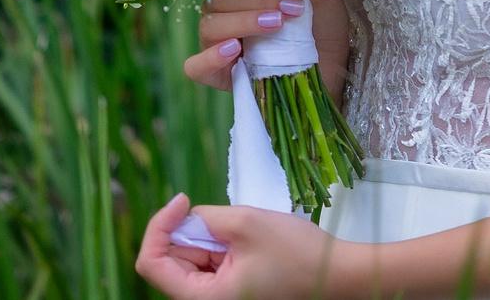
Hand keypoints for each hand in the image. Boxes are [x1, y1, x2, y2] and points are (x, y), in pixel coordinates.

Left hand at [135, 194, 345, 299]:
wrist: (337, 276)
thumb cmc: (296, 254)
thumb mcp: (246, 223)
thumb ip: (206, 218)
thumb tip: (188, 218)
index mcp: (203, 298)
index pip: (151, 264)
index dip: (159, 226)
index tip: (184, 200)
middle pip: (170, 260)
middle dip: (188, 230)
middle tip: (221, 216)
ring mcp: (219, 296)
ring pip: (190, 259)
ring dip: (206, 237)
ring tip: (241, 232)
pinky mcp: (231, 288)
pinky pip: (210, 263)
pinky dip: (218, 244)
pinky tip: (245, 240)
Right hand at [182, 0, 323, 89]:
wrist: (332, 69)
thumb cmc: (321, 28)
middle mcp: (221, 13)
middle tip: (289, 7)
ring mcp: (216, 45)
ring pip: (209, 26)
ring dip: (242, 22)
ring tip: (276, 25)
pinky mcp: (218, 76)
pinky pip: (195, 67)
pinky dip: (210, 57)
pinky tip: (234, 50)